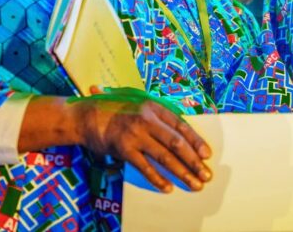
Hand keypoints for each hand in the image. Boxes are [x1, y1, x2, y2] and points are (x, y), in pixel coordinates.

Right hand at [72, 93, 211, 192]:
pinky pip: (145, 167)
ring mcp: (136, 135)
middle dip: (194, 161)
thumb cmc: (115, 110)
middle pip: (177, 143)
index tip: (207, 155)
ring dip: (182, 172)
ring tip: (194, 183)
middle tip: (206, 175)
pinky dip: (158, 178)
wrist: (85, 115)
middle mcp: (148, 120)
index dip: (196, 141)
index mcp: (155, 108)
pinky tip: (168, 187)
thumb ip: (158, 118)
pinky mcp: (124, 149)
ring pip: (165, 156)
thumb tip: (180, 135)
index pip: (181, 126)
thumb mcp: (140, 105)